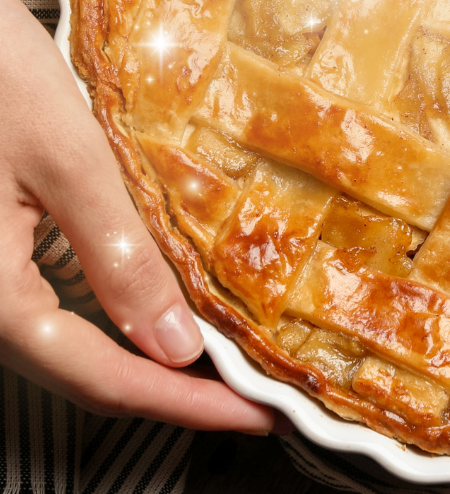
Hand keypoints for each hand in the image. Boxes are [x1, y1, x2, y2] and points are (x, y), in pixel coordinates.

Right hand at [0, 0, 280, 430]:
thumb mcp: (68, 162)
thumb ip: (118, 253)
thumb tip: (174, 344)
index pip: (103, 379)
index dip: (187, 404)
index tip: (256, 416)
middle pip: (89, 372)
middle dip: (177, 392)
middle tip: (256, 396)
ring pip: (77, 343)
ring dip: (153, 358)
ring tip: (227, 360)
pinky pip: (64, 302)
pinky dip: (124, 315)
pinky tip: (168, 303)